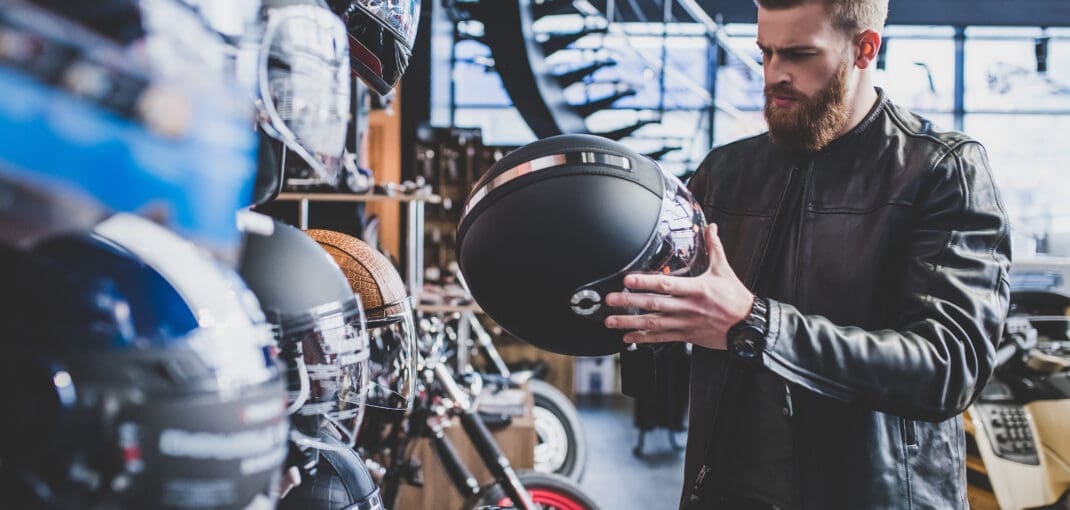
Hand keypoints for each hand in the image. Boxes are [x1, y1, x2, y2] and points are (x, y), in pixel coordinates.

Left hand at [603, 224, 753, 349]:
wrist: (747, 326)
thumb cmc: (735, 298)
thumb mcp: (724, 270)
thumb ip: (714, 248)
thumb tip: (711, 228)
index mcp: (697, 289)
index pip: (666, 284)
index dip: (646, 282)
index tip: (628, 280)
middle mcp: (688, 307)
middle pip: (654, 304)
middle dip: (629, 303)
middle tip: (610, 300)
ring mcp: (685, 323)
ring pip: (654, 324)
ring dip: (630, 323)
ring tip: (611, 322)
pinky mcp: (686, 335)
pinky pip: (661, 338)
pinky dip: (644, 338)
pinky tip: (628, 338)